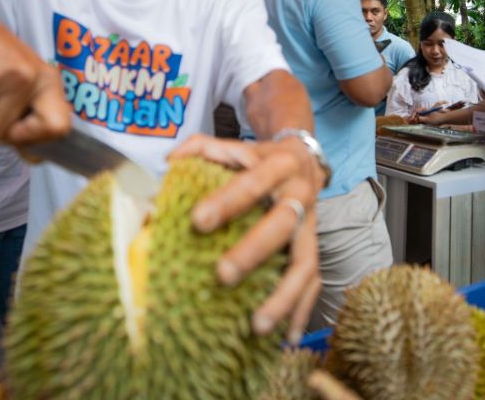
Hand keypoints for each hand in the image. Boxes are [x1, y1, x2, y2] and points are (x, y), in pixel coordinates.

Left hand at [168, 133, 325, 343]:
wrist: (304, 158)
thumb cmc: (257, 158)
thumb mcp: (234, 145)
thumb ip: (201, 147)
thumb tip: (169, 161)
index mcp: (276, 166)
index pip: (252, 183)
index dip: (227, 201)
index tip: (197, 221)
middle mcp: (300, 196)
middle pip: (282, 224)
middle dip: (254, 251)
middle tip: (222, 275)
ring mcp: (311, 227)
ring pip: (305, 263)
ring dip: (284, 297)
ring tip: (257, 326)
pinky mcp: (315, 249)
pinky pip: (314, 284)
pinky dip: (301, 311)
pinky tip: (286, 338)